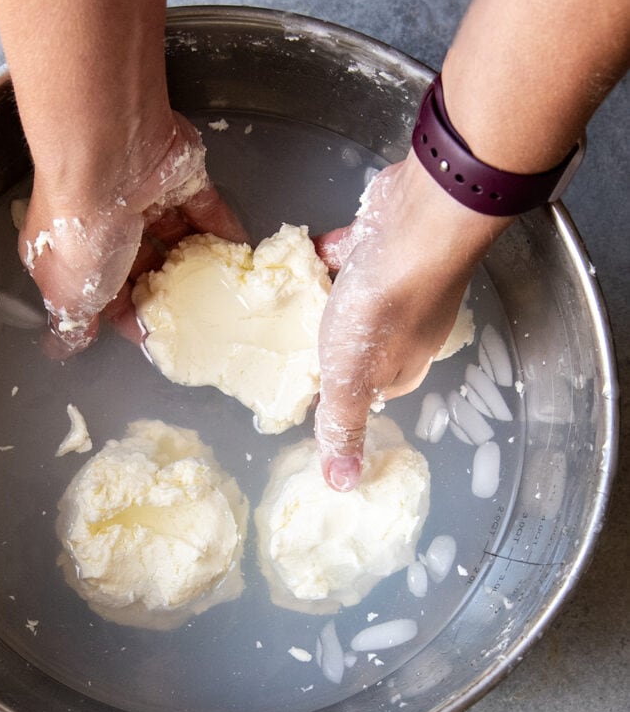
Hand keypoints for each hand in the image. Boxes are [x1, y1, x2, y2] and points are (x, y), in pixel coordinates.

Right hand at [18, 111, 247, 355]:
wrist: (109, 156)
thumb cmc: (81, 234)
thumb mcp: (66, 293)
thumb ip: (73, 322)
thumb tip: (61, 347)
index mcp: (72, 250)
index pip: (103, 292)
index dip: (127, 317)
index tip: (157, 339)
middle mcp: (105, 221)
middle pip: (141, 265)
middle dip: (166, 291)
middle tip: (197, 318)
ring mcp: (144, 195)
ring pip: (175, 237)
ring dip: (196, 263)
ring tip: (222, 292)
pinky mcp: (179, 176)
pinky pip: (205, 209)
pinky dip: (222, 232)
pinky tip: (239, 257)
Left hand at [314, 150, 509, 490]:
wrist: (418, 224)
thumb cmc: (383, 310)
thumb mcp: (351, 382)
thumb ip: (344, 427)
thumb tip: (343, 487)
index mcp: (405, 363)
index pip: (374, 387)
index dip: (346, 386)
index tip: (316, 381)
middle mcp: (410, 323)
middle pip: (367, 339)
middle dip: (338, 339)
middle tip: (300, 337)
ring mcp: (402, 277)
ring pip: (360, 294)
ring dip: (333, 294)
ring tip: (293, 296)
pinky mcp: (389, 237)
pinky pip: (356, 253)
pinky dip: (334, 254)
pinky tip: (306, 251)